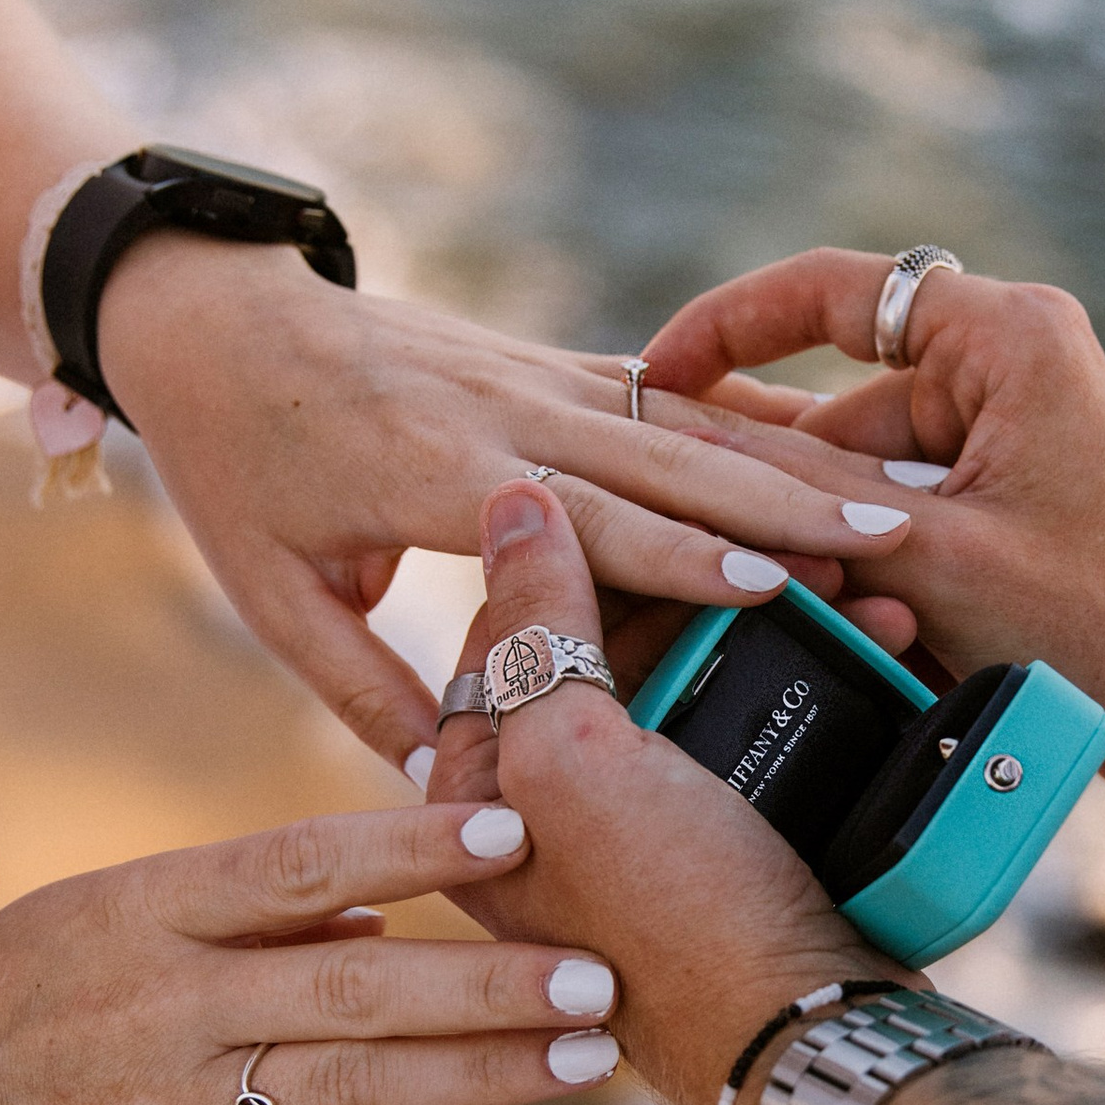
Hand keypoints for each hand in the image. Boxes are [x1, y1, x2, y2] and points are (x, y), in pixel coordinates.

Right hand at [0, 805, 631, 1104]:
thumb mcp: (90, 921)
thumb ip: (232, 914)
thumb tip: (374, 907)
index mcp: (136, 909)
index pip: (296, 861)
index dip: (412, 850)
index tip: (515, 838)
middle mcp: (157, 1004)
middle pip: (352, 983)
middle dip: (489, 983)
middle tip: (600, 975)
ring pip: (348, 1084)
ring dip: (477, 1073)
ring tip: (578, 1058)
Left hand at [93, 238, 924, 772]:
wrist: (211, 313)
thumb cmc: (231, 466)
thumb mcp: (274, 596)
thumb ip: (364, 689)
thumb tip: (444, 791)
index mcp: (432, 473)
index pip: (579, 516)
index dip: (678, 552)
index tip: (772, 586)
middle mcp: (499, 411)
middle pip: (665, 458)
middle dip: (781, 499)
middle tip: (891, 535)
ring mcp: (531, 375)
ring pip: (685, 419)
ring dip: (790, 457)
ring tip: (894, 495)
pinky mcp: (548, 362)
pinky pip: (665, 392)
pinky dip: (751, 418)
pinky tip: (832, 440)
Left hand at [423, 485, 879, 1104]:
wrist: (809, 1038)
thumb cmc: (671, 920)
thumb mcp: (573, 764)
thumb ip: (538, 628)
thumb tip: (514, 497)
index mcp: (482, 795)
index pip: (517, 625)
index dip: (600, 550)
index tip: (686, 514)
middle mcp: (559, 806)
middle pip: (623, 641)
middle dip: (714, 584)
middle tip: (795, 551)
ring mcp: (655, 822)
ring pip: (708, 671)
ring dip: (788, 619)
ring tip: (859, 593)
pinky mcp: (743, 834)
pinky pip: (773, 720)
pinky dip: (826, 673)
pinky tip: (879, 641)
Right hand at [642, 250, 1104, 816]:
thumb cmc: (1100, 629)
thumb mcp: (925, 558)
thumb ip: (800, 494)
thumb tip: (679, 444)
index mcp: (1004, 334)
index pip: (830, 289)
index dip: (726, 326)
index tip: (651, 379)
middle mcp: (1010, 360)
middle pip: (840, 400)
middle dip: (783, 482)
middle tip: (707, 547)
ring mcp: (1011, 430)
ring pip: (861, 472)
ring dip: (827, 541)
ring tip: (812, 615)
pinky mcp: (1009, 496)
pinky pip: (900, 512)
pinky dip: (868, 565)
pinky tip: (856, 630)